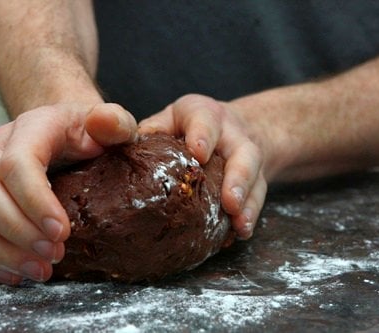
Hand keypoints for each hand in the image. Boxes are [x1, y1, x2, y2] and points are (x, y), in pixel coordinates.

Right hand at [0, 102, 136, 284]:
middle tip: (54, 254)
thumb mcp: (112, 123)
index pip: (18, 163)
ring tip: (40, 270)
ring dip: (1, 251)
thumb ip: (115, 122)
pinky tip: (15, 274)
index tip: (62, 232)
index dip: (34, 201)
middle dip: (18, 232)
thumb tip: (104, 122)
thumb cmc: (90, 132)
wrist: (67, 133)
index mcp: (32, 128)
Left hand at [138, 94, 267, 239]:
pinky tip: (241, 232)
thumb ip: (152, 131)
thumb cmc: (189, 126)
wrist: (233, 128)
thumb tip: (119, 148)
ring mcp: (248, 159)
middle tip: (230, 202)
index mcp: (205, 115)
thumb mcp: (170, 120)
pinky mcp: (256, 181)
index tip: (198, 154)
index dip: (203, 136)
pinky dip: (250, 216)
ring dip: (248, 203)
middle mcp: (232, 135)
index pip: (206, 121)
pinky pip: (259, 198)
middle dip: (238, 178)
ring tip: (239, 224)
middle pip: (243, 153)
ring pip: (256, 179)